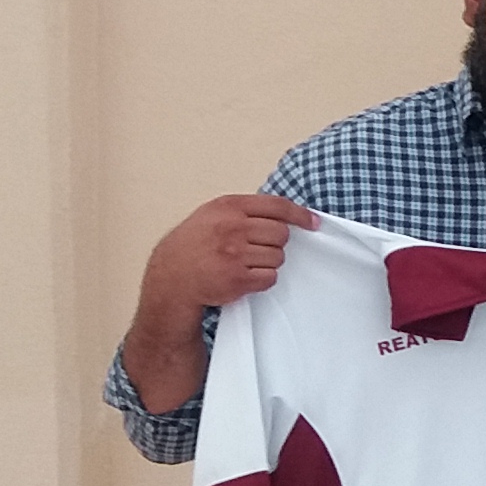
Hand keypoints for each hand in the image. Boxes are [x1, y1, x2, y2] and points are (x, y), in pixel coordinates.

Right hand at [146, 191, 317, 316]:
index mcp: (229, 207)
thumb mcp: (213, 214)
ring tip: (245, 263)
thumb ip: (244, 210)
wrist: (172, 275)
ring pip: (278, 257)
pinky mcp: (237, 279)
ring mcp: (235, 254)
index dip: (300, 215)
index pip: (277, 206)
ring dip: (268, 262)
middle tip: (257, 249)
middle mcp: (233, 228)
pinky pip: (270, 278)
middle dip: (275, 243)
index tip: (313, 223)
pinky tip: (245, 277)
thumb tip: (284, 215)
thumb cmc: (194, 244)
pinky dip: (262, 279)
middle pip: (281, 234)